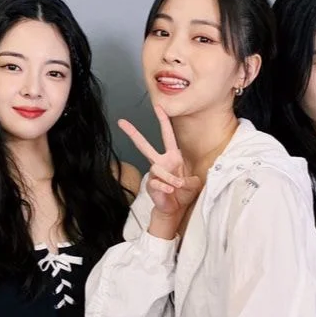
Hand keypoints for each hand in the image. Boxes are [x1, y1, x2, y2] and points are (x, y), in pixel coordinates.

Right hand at [118, 105, 202, 225]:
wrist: (175, 209)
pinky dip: (166, 188)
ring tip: (177, 186)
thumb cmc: (184, 193)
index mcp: (172, 157)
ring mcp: (154, 173)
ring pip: (158, 168)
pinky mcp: (151, 184)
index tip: (158, 107)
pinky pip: (157, 183)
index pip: (167, 135)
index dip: (163, 121)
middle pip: (144, 145)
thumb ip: (191, 179)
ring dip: (170, 178)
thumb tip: (181, 181)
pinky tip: (170, 191)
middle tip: (121, 122)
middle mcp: (161, 162)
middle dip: (133, 133)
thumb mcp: (194, 183)